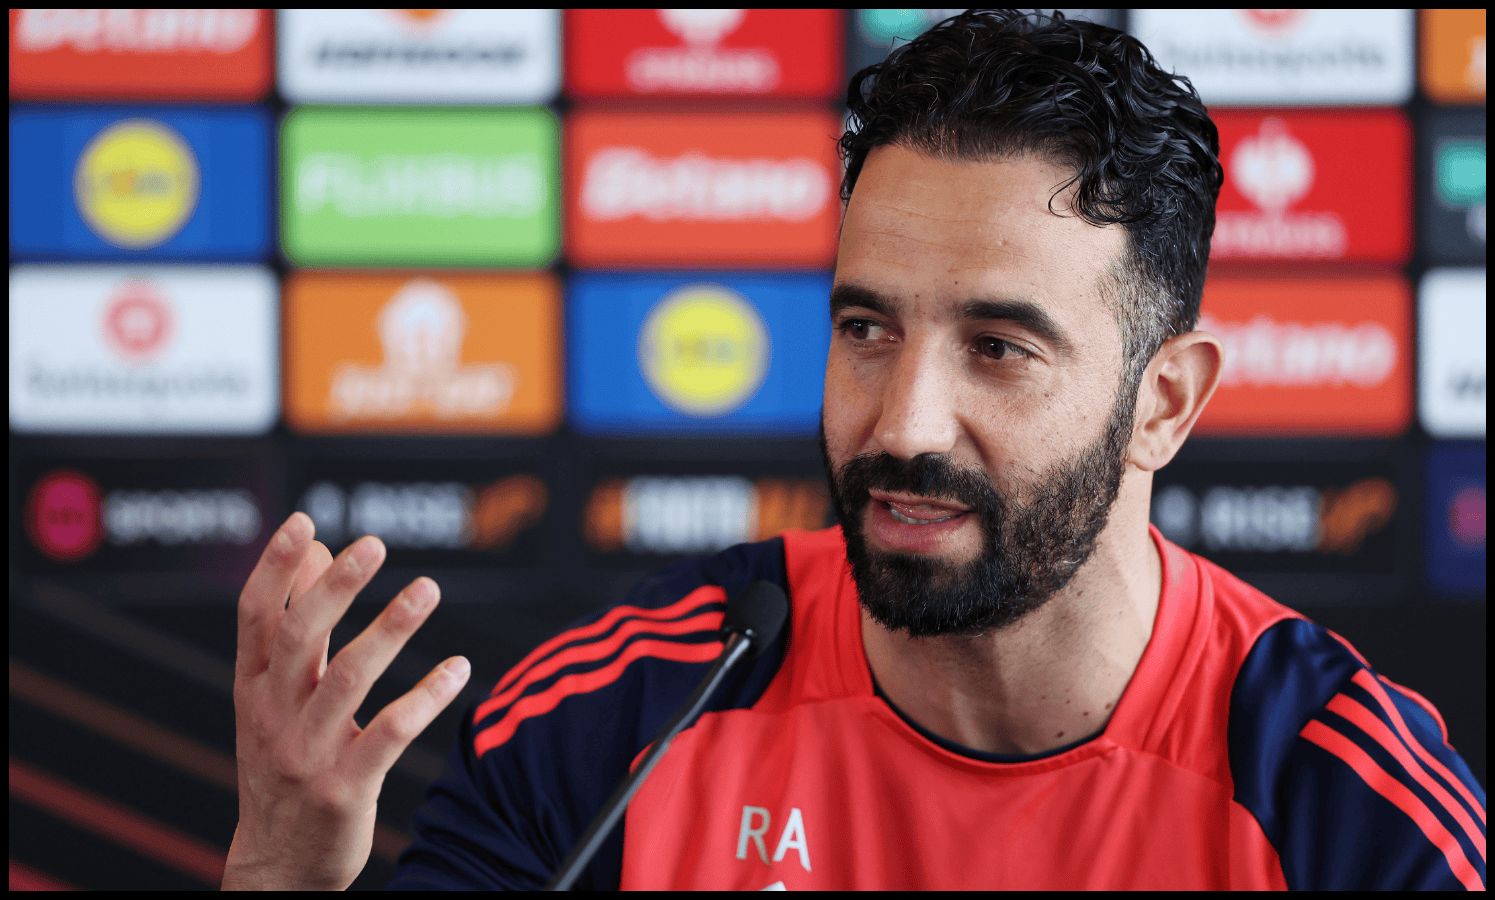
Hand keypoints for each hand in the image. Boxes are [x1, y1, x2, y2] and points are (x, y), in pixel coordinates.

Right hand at [222, 512, 470, 889]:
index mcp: (253, 688)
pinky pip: (389, 734)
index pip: (255, 617)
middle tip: (373, 544)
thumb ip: (297, 625)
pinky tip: (457, 669)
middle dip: (336, 588)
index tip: (303, 521)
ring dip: (390, 630)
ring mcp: (306, 754)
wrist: (277, 864)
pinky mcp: (345, 788)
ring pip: (348, 680)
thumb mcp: (276, 697)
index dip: (275, 568)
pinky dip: (425, 697)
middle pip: (299, 639)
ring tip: (426, 590)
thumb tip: (315, 550)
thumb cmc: (284, 763)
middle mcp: (273, 716)